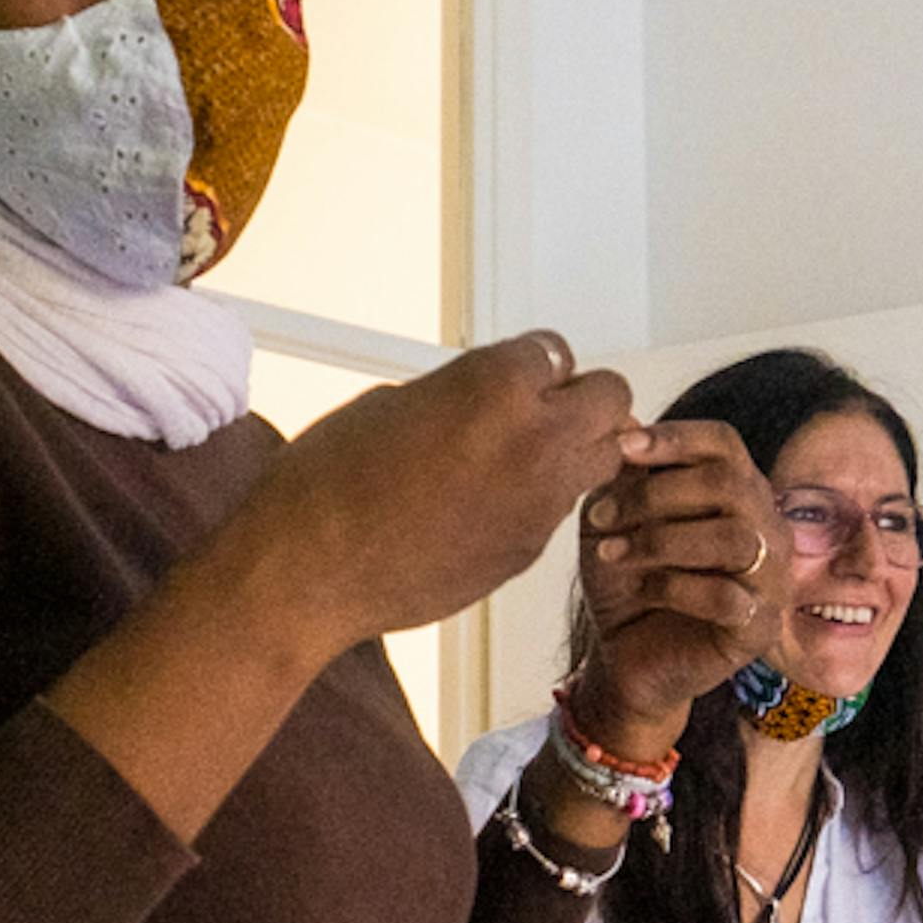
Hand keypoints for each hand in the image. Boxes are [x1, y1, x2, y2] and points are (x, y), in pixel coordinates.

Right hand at [241, 332, 634, 648]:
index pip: (556, 351)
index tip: (520, 374)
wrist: (311, 572)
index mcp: (497, 385)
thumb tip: (485, 398)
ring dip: (575, 450)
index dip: (533, 363)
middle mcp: (535, 438)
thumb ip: (460, 392)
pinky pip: (560, 509)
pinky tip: (489, 506)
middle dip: (582, 398)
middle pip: (611, 398)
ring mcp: (540, 500)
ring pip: (603, 458)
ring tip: (523, 459)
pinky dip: (540, 500)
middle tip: (546, 409)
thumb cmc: (329, 483)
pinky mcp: (531, 549)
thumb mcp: (392, 402)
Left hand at [564, 418, 787, 750]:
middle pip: (730, 483)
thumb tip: (623, 421)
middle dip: (657, 493)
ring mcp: (771, 578)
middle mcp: (766, 527)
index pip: (724, 444)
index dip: (675, 437)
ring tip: (612, 554)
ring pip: (735, 537)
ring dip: (661, 540)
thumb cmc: (626, 580)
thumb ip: (625, 475)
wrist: (622, 656)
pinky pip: (726, 596)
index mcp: (736, 491)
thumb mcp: (614, 519)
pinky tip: (641, 591)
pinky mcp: (759, 628)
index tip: (623, 446)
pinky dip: (674, 588)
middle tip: (603, 515)